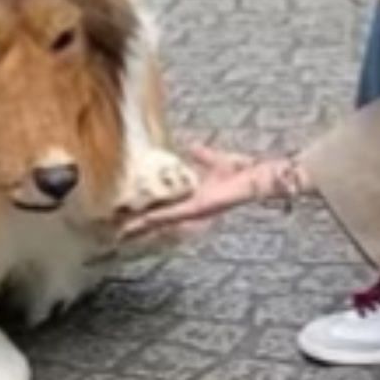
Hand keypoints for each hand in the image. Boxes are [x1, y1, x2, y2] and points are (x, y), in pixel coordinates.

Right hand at [117, 144, 291, 239]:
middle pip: (161, 219)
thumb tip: (191, 146)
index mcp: (195, 196)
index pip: (166, 206)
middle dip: (140, 226)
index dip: (147, 211)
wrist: (261, 178)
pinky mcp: (199, 208)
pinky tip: (142, 222)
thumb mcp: (218, 161)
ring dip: (143, 226)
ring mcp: (195, 210)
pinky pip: (174, 214)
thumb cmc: (244, 172)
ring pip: (162, 220)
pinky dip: (158, 218)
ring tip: (122, 232)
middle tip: (118, 231)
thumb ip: (203, 156)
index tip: (128, 214)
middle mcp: (192, 207)